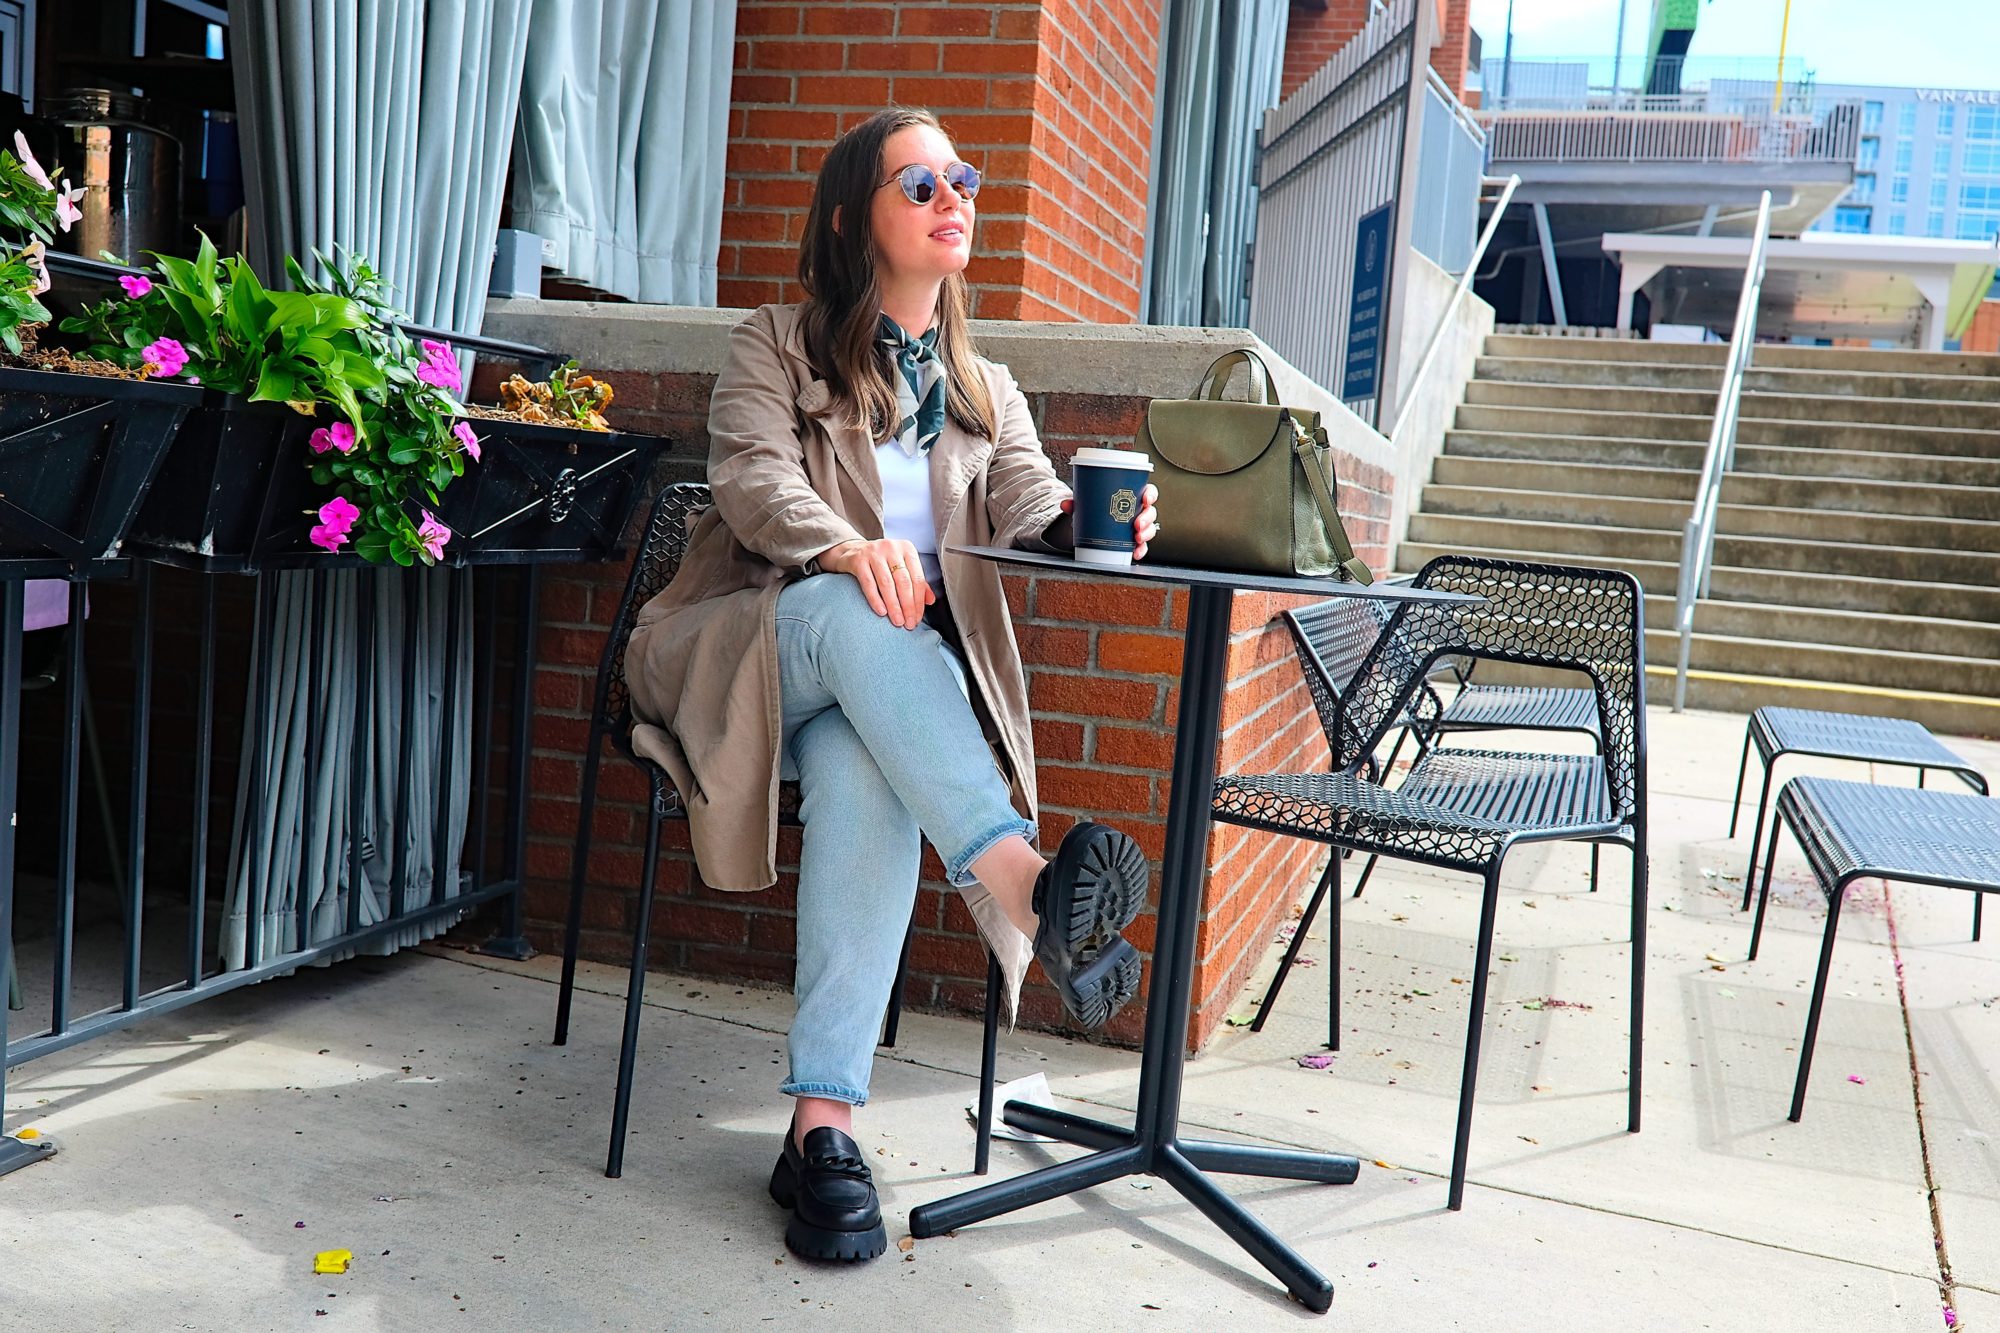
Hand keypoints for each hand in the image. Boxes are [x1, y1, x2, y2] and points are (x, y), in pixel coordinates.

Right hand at [815, 537, 934, 627]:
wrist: (852, 552)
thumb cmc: (882, 562)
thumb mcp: (901, 567)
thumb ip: (916, 582)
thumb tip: (931, 601)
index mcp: (907, 549)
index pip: (918, 578)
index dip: (919, 601)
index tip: (918, 618)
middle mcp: (892, 548)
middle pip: (904, 581)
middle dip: (908, 606)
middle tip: (909, 623)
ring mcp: (874, 552)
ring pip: (887, 583)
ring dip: (894, 606)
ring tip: (897, 621)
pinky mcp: (858, 560)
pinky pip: (868, 584)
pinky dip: (876, 599)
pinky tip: (881, 612)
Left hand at [1059, 484, 1159, 561]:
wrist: (1090, 526)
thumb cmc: (1096, 510)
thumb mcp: (1087, 505)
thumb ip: (1077, 504)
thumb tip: (1065, 504)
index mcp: (1131, 497)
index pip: (1147, 492)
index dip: (1150, 494)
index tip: (1146, 498)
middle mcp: (1137, 511)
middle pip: (1150, 512)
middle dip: (1147, 519)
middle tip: (1137, 524)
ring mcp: (1137, 527)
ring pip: (1149, 529)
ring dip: (1146, 534)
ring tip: (1137, 538)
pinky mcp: (1133, 541)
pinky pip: (1142, 546)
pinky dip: (1140, 550)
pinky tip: (1135, 553)